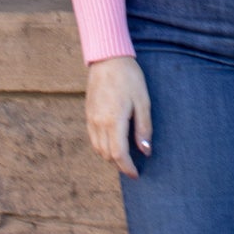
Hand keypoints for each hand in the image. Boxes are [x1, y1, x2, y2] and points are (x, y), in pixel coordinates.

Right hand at [85, 55, 152, 177]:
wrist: (107, 58)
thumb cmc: (129, 78)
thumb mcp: (143, 102)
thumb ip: (144, 128)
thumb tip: (145, 151)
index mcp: (114, 121)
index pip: (118, 154)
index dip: (127, 168)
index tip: (136, 174)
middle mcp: (99, 123)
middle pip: (106, 155)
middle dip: (119, 164)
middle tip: (132, 167)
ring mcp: (91, 118)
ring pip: (97, 148)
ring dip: (110, 156)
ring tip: (124, 157)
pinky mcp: (88, 113)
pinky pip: (92, 138)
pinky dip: (101, 146)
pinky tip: (112, 143)